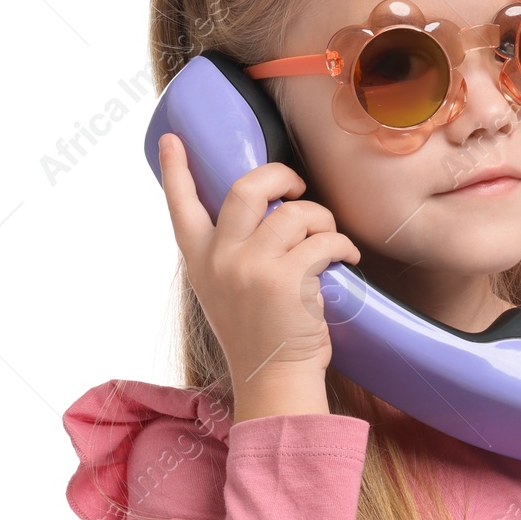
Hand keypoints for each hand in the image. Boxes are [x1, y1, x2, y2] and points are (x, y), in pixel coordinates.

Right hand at [156, 133, 360, 388]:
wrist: (273, 380)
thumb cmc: (260, 336)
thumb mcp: (224, 292)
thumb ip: (230, 254)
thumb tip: (265, 214)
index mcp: (200, 260)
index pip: (180, 205)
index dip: (175, 168)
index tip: (172, 139)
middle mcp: (220, 258)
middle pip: (246, 187)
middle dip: (280, 176)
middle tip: (297, 187)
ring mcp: (251, 267)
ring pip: (296, 213)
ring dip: (323, 220)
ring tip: (330, 241)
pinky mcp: (286, 279)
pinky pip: (324, 240)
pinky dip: (343, 245)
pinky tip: (348, 259)